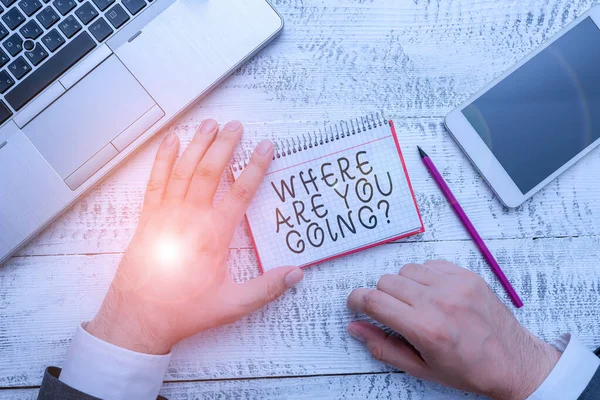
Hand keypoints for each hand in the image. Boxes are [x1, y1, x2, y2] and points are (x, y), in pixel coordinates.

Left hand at [87, 119, 303, 354]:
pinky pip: (156, 181)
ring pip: (184, 170)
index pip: (240, 192)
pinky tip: (171, 142)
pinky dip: (164, 159)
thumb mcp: (232, 304)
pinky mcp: (148, 218)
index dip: (255, 167)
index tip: (265, 147)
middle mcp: (190, 218)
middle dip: (225, 145)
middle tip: (236, 126)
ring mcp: (166, 214)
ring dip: (198, 144)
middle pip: (210, 171)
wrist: (138, 318)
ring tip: (209, 124)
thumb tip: (296, 273)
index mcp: (214, 235)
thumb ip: (266, 288)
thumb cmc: (184, 311)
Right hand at [346, 261, 559, 399]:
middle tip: (391, 313)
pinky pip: (429, 264)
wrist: (514, 363)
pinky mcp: (467, 276)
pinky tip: (432, 294)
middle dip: (380, 297)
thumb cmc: (468, 370)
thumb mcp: (421, 368)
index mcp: (425, 329)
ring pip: (406, 270)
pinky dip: (423, 277)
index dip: (356, 301)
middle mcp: (439, 302)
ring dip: (402, 285)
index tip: (355, 305)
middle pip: (386, 282)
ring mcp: (455, 285)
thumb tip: (355, 328)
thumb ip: (382, 347)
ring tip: (416, 304)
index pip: (374, 301)